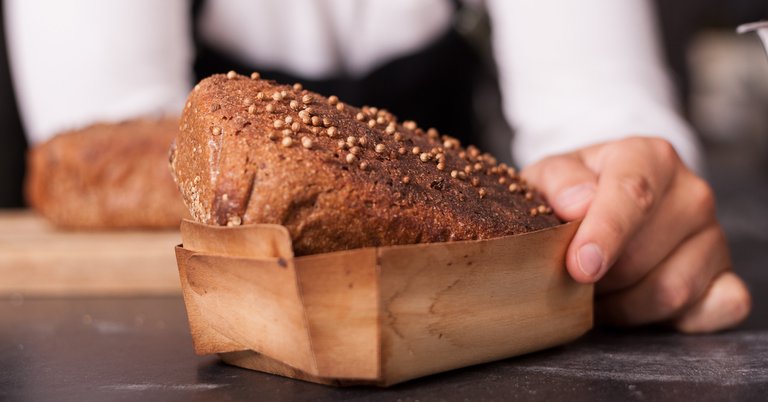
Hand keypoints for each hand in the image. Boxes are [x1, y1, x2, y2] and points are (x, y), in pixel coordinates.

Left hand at [523, 137, 750, 332]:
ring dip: (623, 306)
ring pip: (672, 291)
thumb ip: (558, 181)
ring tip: (598, 291)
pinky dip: (670, 320)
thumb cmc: (575, 191)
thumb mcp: (551, 175)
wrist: (606, 203)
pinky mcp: (727, 275)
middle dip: (599, 279)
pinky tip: (638, 305)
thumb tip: (577, 203)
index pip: (633, 195)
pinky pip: (717, 309)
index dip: (606, 234)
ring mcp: (714, 236)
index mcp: (649, 158)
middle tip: (572, 278)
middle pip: (643, 255)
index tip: (580, 266)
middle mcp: (692, 193)